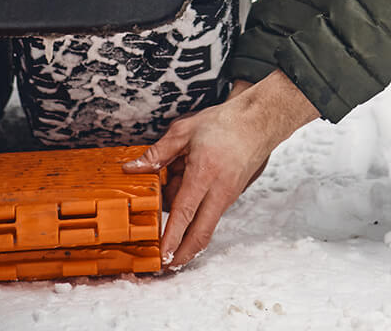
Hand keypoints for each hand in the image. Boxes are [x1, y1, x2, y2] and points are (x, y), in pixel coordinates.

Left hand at [122, 70, 316, 267]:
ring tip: (171, 205)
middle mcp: (218, 191)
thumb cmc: (222, 124)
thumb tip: (132, 168)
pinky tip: (184, 187)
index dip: (172, 237)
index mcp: (204, 173)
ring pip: (205, 225)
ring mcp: (227, 196)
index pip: (185, 212)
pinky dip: (195, 214)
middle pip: (201, 233)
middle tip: (165, 267)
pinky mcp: (230, 197)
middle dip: (183, 255)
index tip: (162, 255)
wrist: (258, 123)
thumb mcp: (184, 131)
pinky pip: (210, 214)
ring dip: (186, 230)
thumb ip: (157, 153)